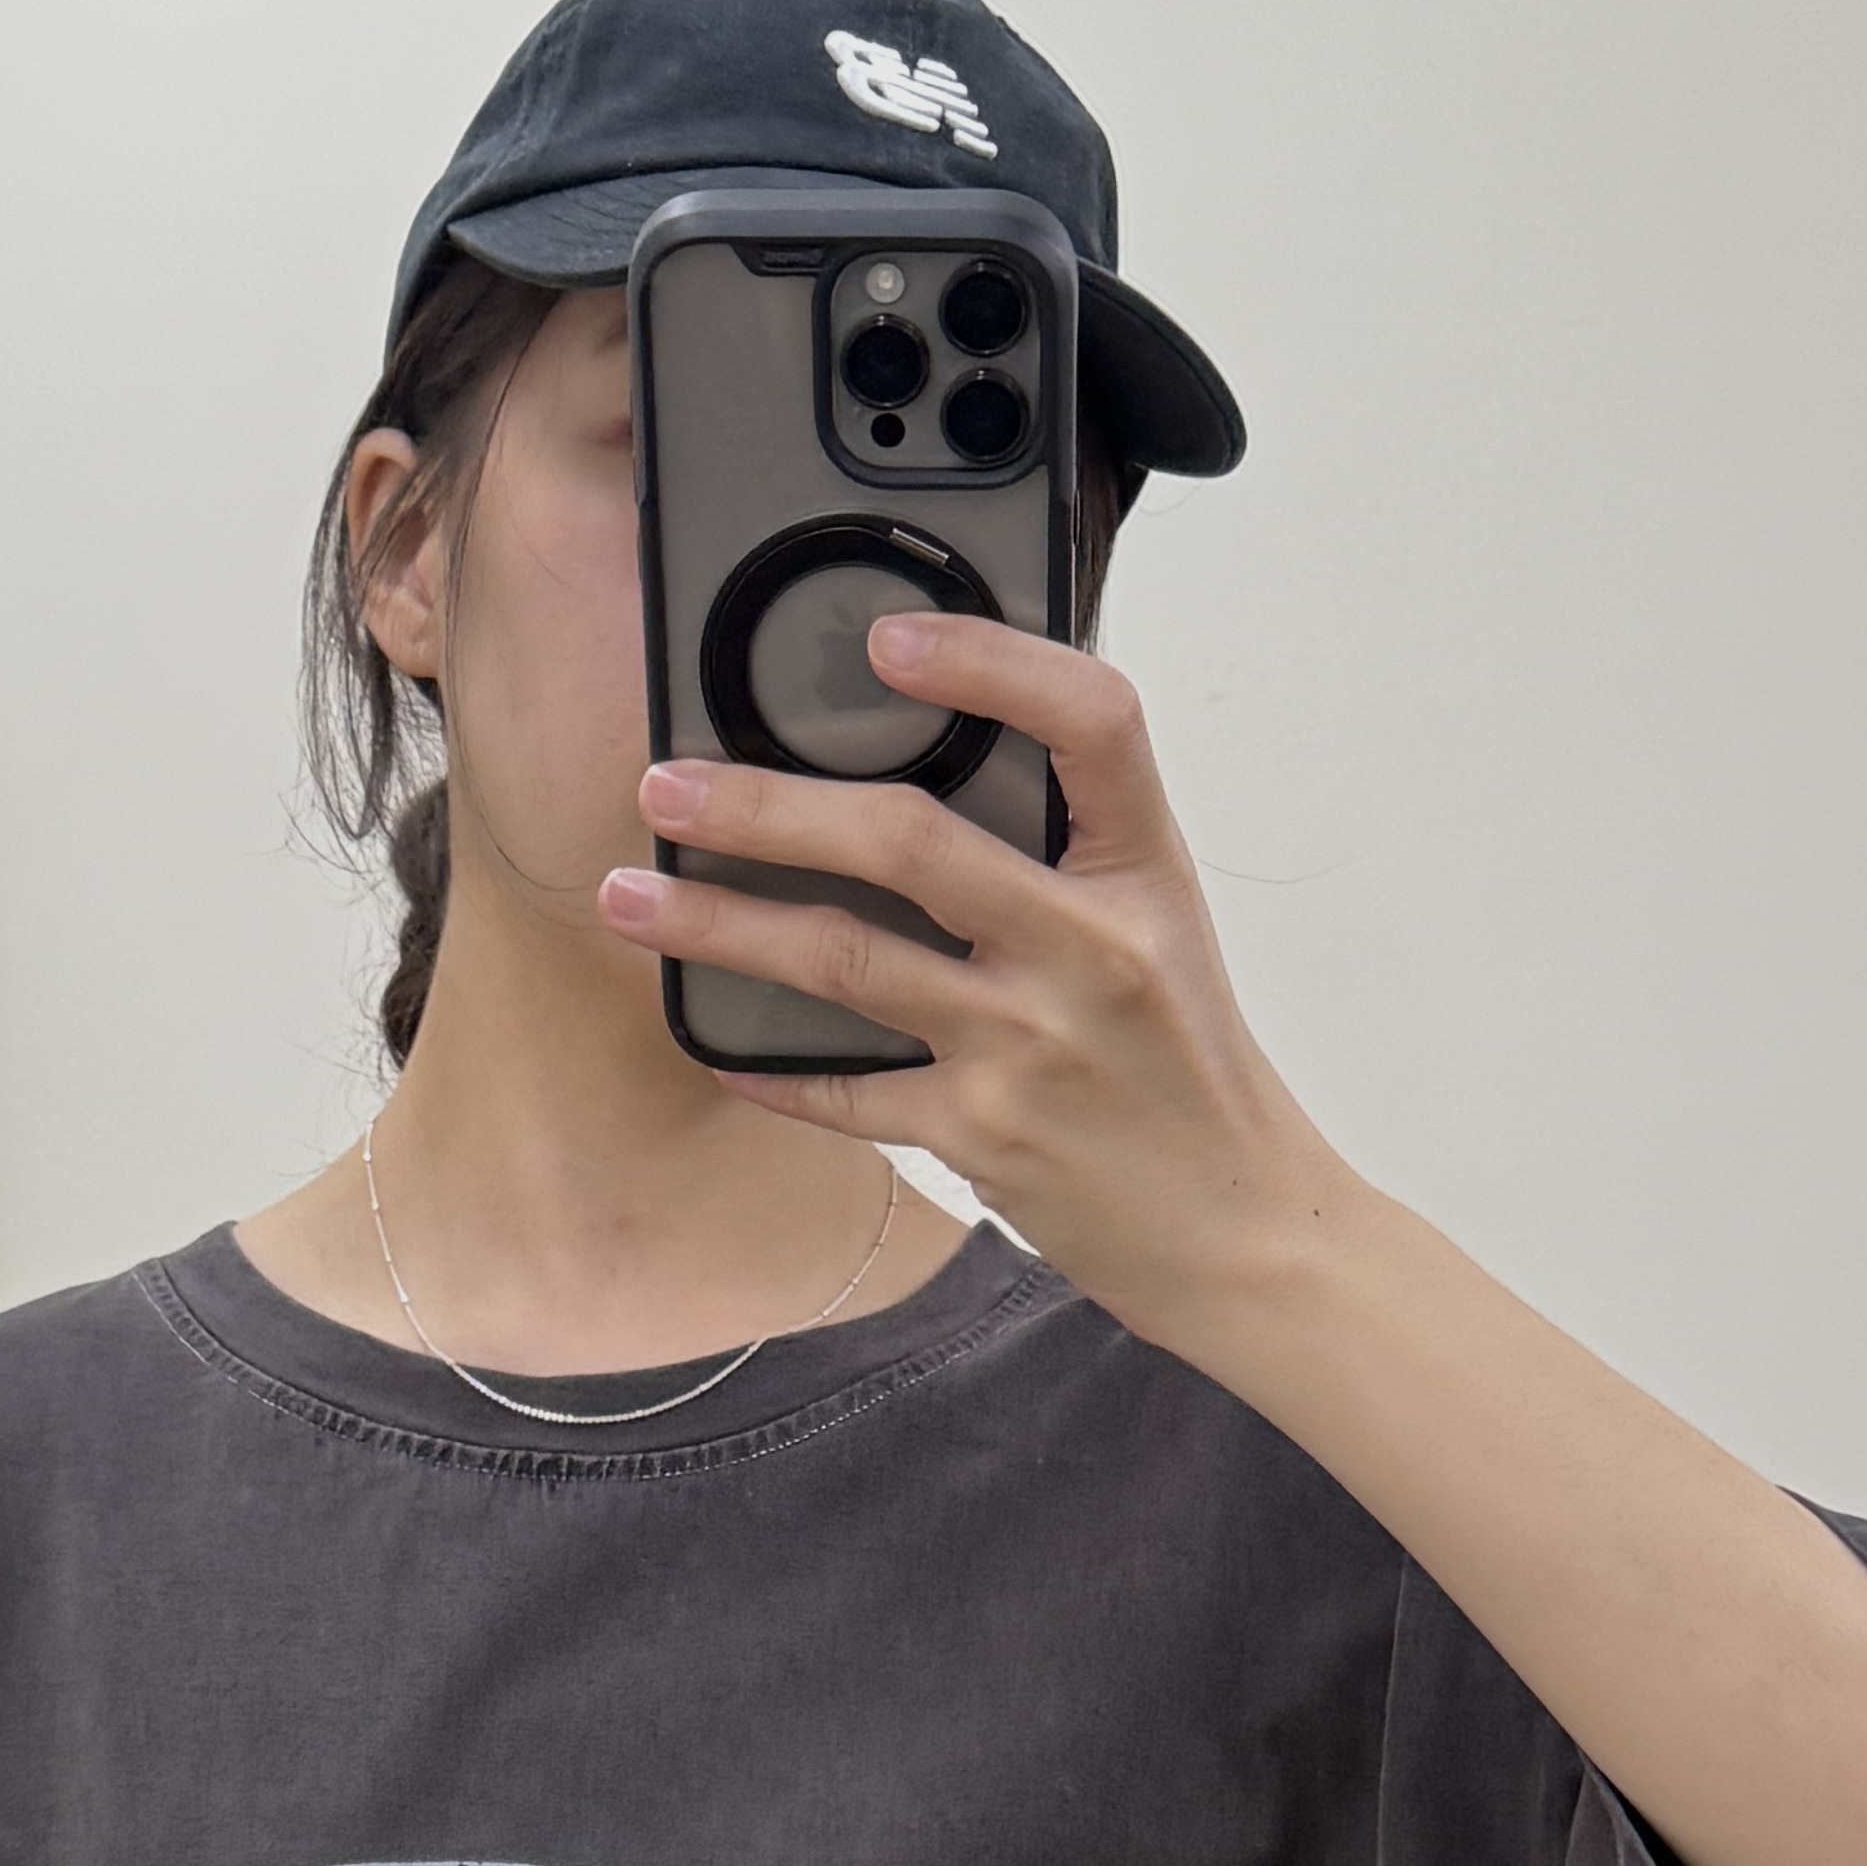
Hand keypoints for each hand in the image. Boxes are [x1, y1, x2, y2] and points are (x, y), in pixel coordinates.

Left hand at [598, 617, 1353, 1346]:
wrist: (1233, 1225)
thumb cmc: (1185, 1067)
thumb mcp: (1160, 927)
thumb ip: (1071, 846)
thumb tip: (955, 749)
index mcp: (1145, 872)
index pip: (1092, 722)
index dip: (990, 664)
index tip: (890, 640)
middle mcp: (1088, 950)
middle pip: (907, 843)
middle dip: (766, 809)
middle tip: (668, 786)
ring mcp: (1029, 1046)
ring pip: (844, 962)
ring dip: (721, 928)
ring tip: (634, 899)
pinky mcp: (983, 1135)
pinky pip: (849, 1092)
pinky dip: (773, 1070)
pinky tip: (713, 1046)